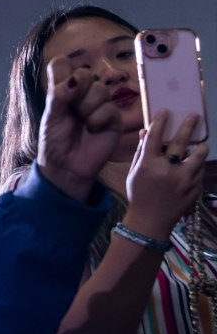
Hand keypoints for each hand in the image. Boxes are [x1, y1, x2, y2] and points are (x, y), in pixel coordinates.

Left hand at [35, 58, 122, 201]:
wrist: (66, 166)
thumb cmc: (55, 141)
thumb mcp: (50, 117)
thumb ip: (59, 95)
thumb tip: (74, 79)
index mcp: (64, 89)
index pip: (62, 64)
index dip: (62, 73)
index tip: (60, 90)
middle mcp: (83, 93)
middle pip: (84, 73)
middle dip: (76, 93)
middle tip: (72, 111)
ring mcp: (100, 104)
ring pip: (100, 90)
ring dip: (87, 108)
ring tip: (83, 123)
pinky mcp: (114, 118)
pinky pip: (109, 108)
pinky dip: (97, 121)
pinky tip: (93, 130)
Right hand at [124, 110, 207, 238]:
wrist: (150, 221)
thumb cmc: (139, 195)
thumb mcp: (134, 173)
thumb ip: (141, 152)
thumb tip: (145, 132)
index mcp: (148, 165)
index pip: (154, 137)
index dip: (160, 122)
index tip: (165, 111)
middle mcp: (167, 170)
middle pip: (180, 142)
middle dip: (188, 126)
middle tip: (194, 116)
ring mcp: (183, 180)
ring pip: (198, 156)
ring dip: (200, 148)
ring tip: (200, 144)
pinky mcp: (195, 189)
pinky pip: (200, 171)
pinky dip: (197, 166)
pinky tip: (193, 165)